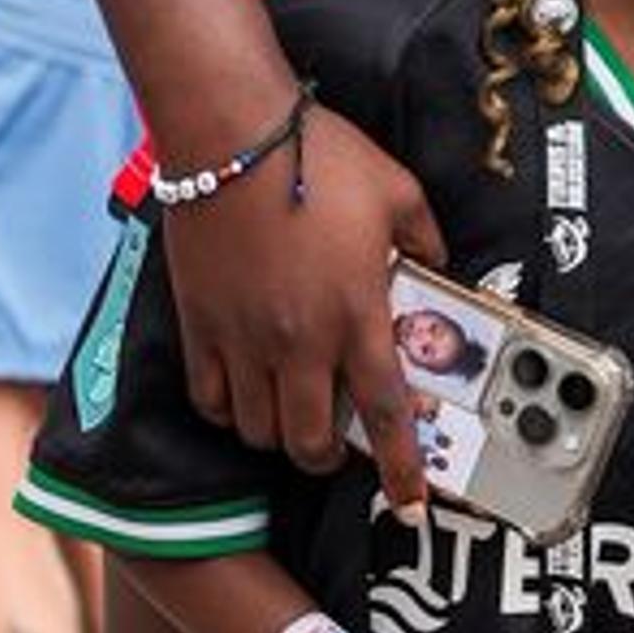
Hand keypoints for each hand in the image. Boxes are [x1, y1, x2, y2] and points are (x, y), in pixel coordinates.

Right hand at [157, 96, 446, 508]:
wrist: (230, 131)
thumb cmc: (318, 155)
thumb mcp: (397, 191)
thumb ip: (423, 238)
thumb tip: (433, 262)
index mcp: (357, 313)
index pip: (385, 414)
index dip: (401, 467)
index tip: (410, 500)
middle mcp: (300, 339)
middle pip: (308, 443)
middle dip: (324, 459)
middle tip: (334, 444)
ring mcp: (243, 337)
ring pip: (257, 429)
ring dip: (278, 434)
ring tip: (290, 411)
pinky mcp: (200, 323)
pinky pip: (210, 398)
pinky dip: (228, 409)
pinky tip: (242, 390)